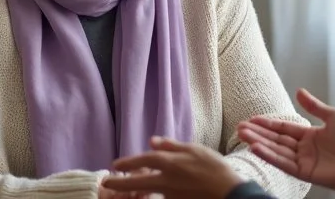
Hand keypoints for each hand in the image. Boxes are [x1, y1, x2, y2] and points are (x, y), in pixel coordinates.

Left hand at [101, 137, 243, 198]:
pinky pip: (162, 198)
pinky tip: (154, 192)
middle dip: (119, 184)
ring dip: (136, 190)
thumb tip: (153, 140)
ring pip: (148, 192)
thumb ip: (172, 146)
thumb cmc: (214, 168)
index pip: (143, 160)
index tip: (114, 166)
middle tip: (106, 184)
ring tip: (127, 189)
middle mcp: (165, 180)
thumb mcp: (194, 149)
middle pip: (136, 182)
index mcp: (169, 162)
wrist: (228, 193)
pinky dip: (155, 195)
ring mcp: (169, 195)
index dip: (127, 162)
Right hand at [237, 88, 334, 189]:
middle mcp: (304, 149)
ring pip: (276, 151)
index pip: (283, 129)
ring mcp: (303, 161)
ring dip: (259, 143)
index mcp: (310, 135)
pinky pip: (283, 163)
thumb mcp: (333, 116)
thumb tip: (298, 91)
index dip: (267, 124)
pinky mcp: (305, 174)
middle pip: (276, 140)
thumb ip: (314, 106)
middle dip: (258, 134)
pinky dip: (269, 156)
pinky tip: (256, 148)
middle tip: (239, 127)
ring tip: (242, 135)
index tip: (251, 119)